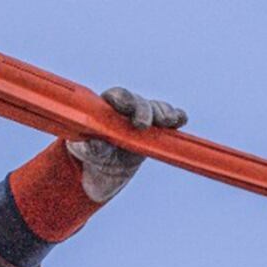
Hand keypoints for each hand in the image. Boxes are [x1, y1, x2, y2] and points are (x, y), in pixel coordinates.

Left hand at [66, 86, 186, 202]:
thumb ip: (91, 146)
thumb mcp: (86, 152)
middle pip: (139, 102)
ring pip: (156, 108)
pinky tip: (181, 120)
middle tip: (143, 125)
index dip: (122, 99)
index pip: (116, 96)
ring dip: (163, 112)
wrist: (105, 170)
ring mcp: (143, 118)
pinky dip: (177, 117)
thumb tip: (96, 142)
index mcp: (106, 108)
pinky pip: (170, 119)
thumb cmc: (91, 155)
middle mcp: (127, 109)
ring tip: (167, 121)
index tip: (125, 107)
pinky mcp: (157, 130)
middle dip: (144, 110)